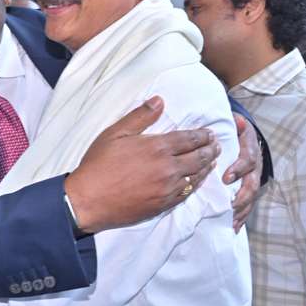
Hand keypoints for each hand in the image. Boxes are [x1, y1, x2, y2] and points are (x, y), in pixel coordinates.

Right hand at [65, 97, 220, 232]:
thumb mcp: (115, 134)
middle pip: (198, 157)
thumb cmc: (99, 164)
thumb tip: (159, 101)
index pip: (189, 138)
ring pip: (196, 176)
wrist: (89, 200)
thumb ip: (140, 117)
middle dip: (210, 149)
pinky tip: (198, 181)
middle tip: (217, 145)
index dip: (202, 135)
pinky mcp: (164, 204)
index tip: (210, 132)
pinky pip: (187, 193)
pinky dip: (197, 185)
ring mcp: (168, 188)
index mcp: (158, 147)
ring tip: (213, 160)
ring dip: (207, 167)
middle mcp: (168, 168)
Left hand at [225, 114, 262, 231]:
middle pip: (252, 183)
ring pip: (251, 196)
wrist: (243, 135)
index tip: (226, 177)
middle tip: (229, 204)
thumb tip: (239, 121)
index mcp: (250, 149)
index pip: (248, 159)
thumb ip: (235, 122)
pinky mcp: (249, 188)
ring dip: (242, 209)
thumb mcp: (235, 122)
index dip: (239, 169)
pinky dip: (242, 217)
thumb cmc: (234, 129)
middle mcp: (255, 166)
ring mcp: (253, 179)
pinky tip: (234, 227)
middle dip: (241, 195)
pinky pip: (248, 204)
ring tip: (231, 220)